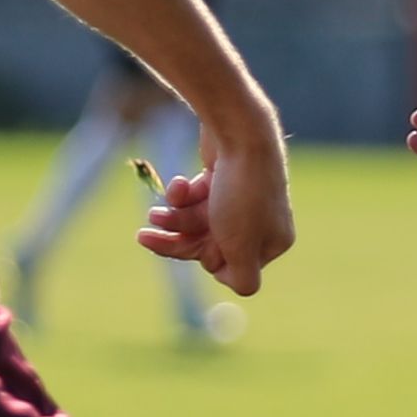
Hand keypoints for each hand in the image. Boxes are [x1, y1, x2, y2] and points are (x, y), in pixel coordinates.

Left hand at [137, 125, 293, 293]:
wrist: (239, 131)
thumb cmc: (243, 192)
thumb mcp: (242, 246)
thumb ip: (243, 278)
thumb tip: (238, 284)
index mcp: (273, 241)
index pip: (230, 265)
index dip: (205, 256)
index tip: (199, 245)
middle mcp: (260, 221)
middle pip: (208, 243)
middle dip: (177, 238)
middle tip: (143, 235)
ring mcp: (241, 198)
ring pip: (197, 221)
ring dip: (172, 217)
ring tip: (153, 212)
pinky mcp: (222, 178)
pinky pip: (196, 197)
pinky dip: (182, 194)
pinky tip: (178, 184)